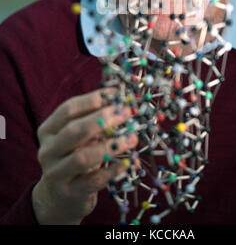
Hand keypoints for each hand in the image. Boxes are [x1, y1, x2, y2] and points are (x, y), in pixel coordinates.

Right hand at [32, 88, 137, 223]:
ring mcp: (56, 174)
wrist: (60, 197)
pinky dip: (113, 170)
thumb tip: (121, 99)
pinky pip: (93, 181)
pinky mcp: (70, 193)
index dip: (93, 100)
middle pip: (74, 131)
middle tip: (126, 113)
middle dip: (102, 119)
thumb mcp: (80, 137)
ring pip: (82, 157)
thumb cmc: (75, 156)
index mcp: (48, 130)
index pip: (68, 109)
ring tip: (132, 137)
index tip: (117, 94)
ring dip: (111, 145)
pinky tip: (128, 162)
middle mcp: (48, 151)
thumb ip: (94, 119)